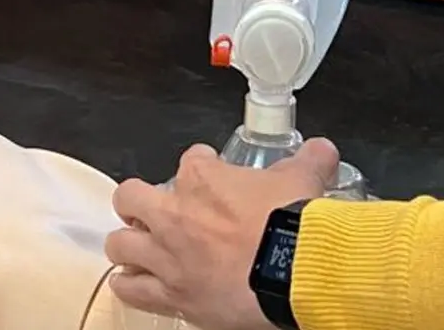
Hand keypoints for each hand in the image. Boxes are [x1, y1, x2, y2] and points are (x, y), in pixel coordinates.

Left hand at [104, 139, 339, 329]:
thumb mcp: (303, 180)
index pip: (190, 160)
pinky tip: (133, 282)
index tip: (209, 173)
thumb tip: (322, 150)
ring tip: (138, 247)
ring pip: (121, 244)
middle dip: (138, 202)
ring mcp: (169, 255)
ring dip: (128, 244)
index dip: (200, 165)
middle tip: (152, 210)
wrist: (295, 270)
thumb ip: (308, 162)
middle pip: (131, 198)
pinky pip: (133, 290)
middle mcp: (174, 214)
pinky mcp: (173, 293)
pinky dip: (130, 285)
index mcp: (202, 179)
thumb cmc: (292, 224)